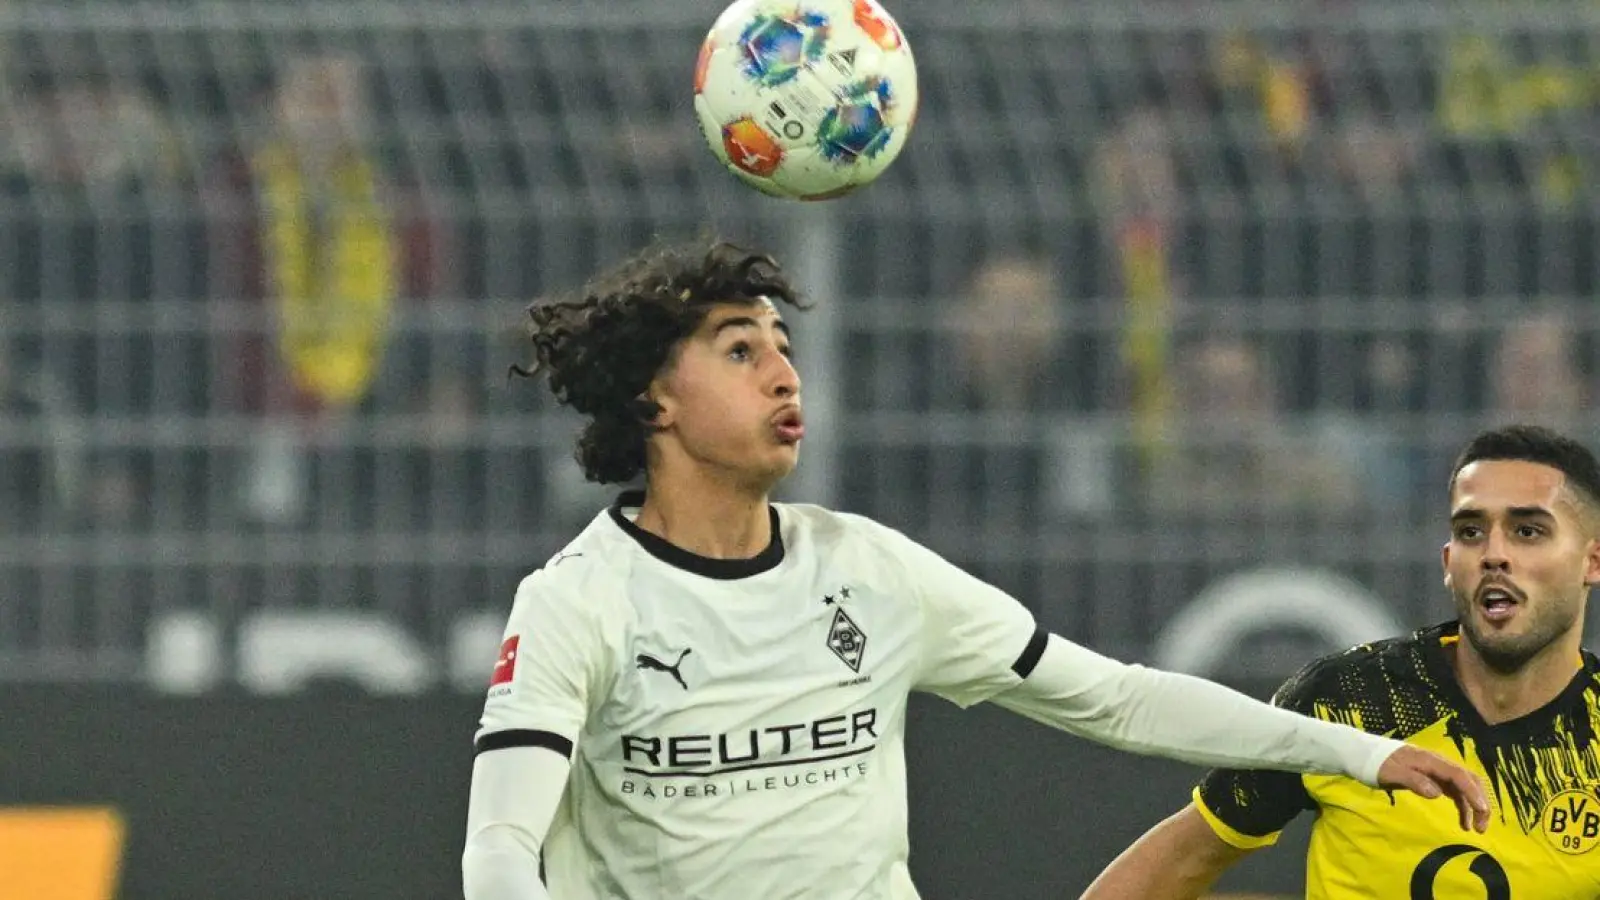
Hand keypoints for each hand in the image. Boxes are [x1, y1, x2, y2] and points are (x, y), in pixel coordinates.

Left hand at [1376, 744, 1490, 832]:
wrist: (1368, 755)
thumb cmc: (1379, 764)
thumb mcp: (1392, 773)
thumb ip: (1413, 780)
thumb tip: (1437, 793)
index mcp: (1431, 761)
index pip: (1459, 775)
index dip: (1473, 792)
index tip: (1482, 810)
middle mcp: (1439, 764)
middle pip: (1469, 781)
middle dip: (1479, 802)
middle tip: (1481, 826)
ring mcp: (1438, 771)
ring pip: (1464, 788)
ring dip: (1472, 807)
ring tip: (1474, 829)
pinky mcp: (1434, 778)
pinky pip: (1455, 791)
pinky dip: (1462, 806)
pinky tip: (1463, 821)